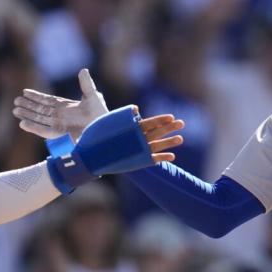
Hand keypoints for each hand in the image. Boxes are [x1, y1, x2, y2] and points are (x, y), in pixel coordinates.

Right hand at [14, 68, 107, 139]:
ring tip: (15, 111)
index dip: (36, 96)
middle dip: (28, 106)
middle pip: (40, 110)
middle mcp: (60, 116)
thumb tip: (83, 70)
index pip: (47, 100)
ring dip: (27, 115)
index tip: (24, 92)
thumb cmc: (100, 114)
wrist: (103, 129)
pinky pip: (43, 131)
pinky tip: (22, 124)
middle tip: (15, 101)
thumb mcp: (92, 96)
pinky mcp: (59, 134)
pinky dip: (33, 127)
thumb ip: (86, 84)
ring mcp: (58, 125)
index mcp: (65, 107)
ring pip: (38, 119)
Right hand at [46, 106, 182, 193]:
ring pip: (158, 145)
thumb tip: (136, 109)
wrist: (90, 158)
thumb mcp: (107, 123)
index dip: (161, 120)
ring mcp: (139, 151)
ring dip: (170, 142)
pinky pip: (154, 160)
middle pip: (157, 132)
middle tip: (181, 123)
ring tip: (180, 138)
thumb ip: (124, 116)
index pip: (150, 122)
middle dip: (170, 127)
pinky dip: (163, 158)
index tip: (170, 117)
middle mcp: (137, 139)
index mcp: (130, 129)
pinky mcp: (137, 162)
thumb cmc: (94, 138)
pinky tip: (172, 157)